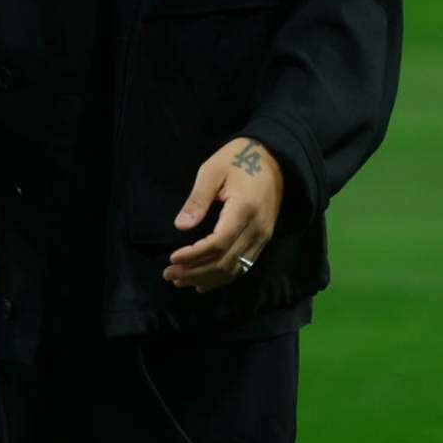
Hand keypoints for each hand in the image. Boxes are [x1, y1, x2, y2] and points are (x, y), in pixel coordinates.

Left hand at [164, 138, 283, 292]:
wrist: (273, 158)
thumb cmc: (237, 159)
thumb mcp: (212, 171)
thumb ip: (197, 199)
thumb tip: (180, 226)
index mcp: (244, 209)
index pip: (218, 243)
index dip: (194, 255)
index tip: (172, 258)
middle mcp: (258, 228)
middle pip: (226, 261)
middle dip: (196, 272)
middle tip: (169, 275)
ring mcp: (263, 237)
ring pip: (235, 269)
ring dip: (207, 278)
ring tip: (180, 281)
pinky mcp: (263, 240)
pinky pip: (244, 266)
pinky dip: (223, 277)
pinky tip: (204, 283)